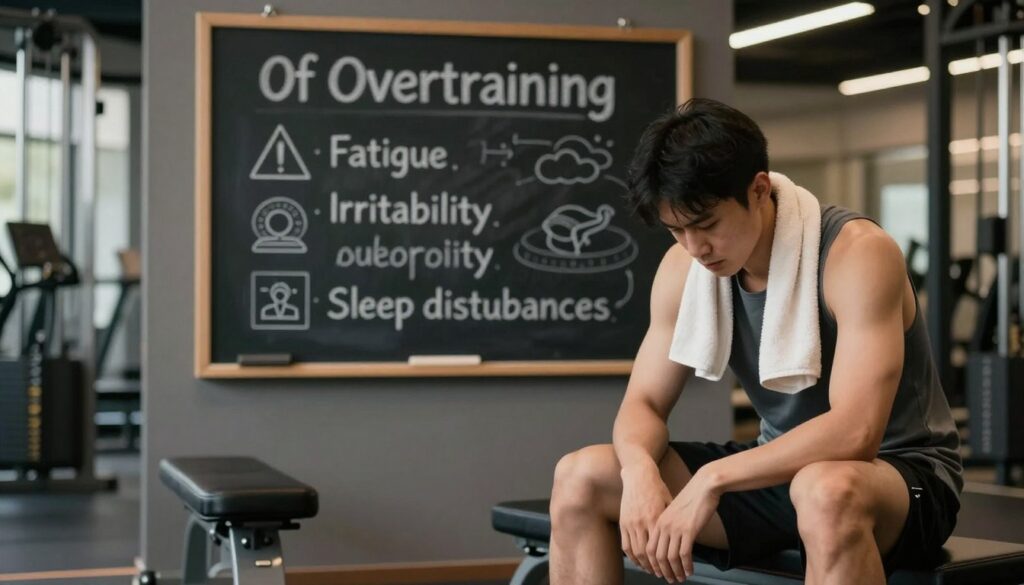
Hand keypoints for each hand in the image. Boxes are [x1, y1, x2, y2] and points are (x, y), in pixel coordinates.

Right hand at [618, 462, 672, 574]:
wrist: (638, 474)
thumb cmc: (657, 487)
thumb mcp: (669, 502)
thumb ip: (672, 520)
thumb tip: (682, 537)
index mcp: (656, 519)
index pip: (661, 548)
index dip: (668, 563)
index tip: (674, 571)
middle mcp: (642, 523)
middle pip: (648, 555)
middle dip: (657, 568)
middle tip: (664, 576)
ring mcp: (630, 523)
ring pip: (637, 552)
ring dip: (645, 565)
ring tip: (652, 571)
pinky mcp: (623, 522)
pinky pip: (626, 545)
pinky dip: (632, 556)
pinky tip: (639, 562)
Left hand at [648, 468, 721, 582]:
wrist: (704, 485)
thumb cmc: (691, 496)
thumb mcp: (674, 510)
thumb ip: (669, 524)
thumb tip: (671, 540)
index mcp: (657, 521)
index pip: (649, 548)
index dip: (653, 564)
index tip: (659, 572)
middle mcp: (663, 526)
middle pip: (657, 556)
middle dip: (663, 571)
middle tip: (670, 579)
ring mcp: (675, 528)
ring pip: (670, 558)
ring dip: (675, 571)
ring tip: (680, 578)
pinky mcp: (689, 530)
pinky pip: (684, 555)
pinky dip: (686, 566)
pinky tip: (690, 570)